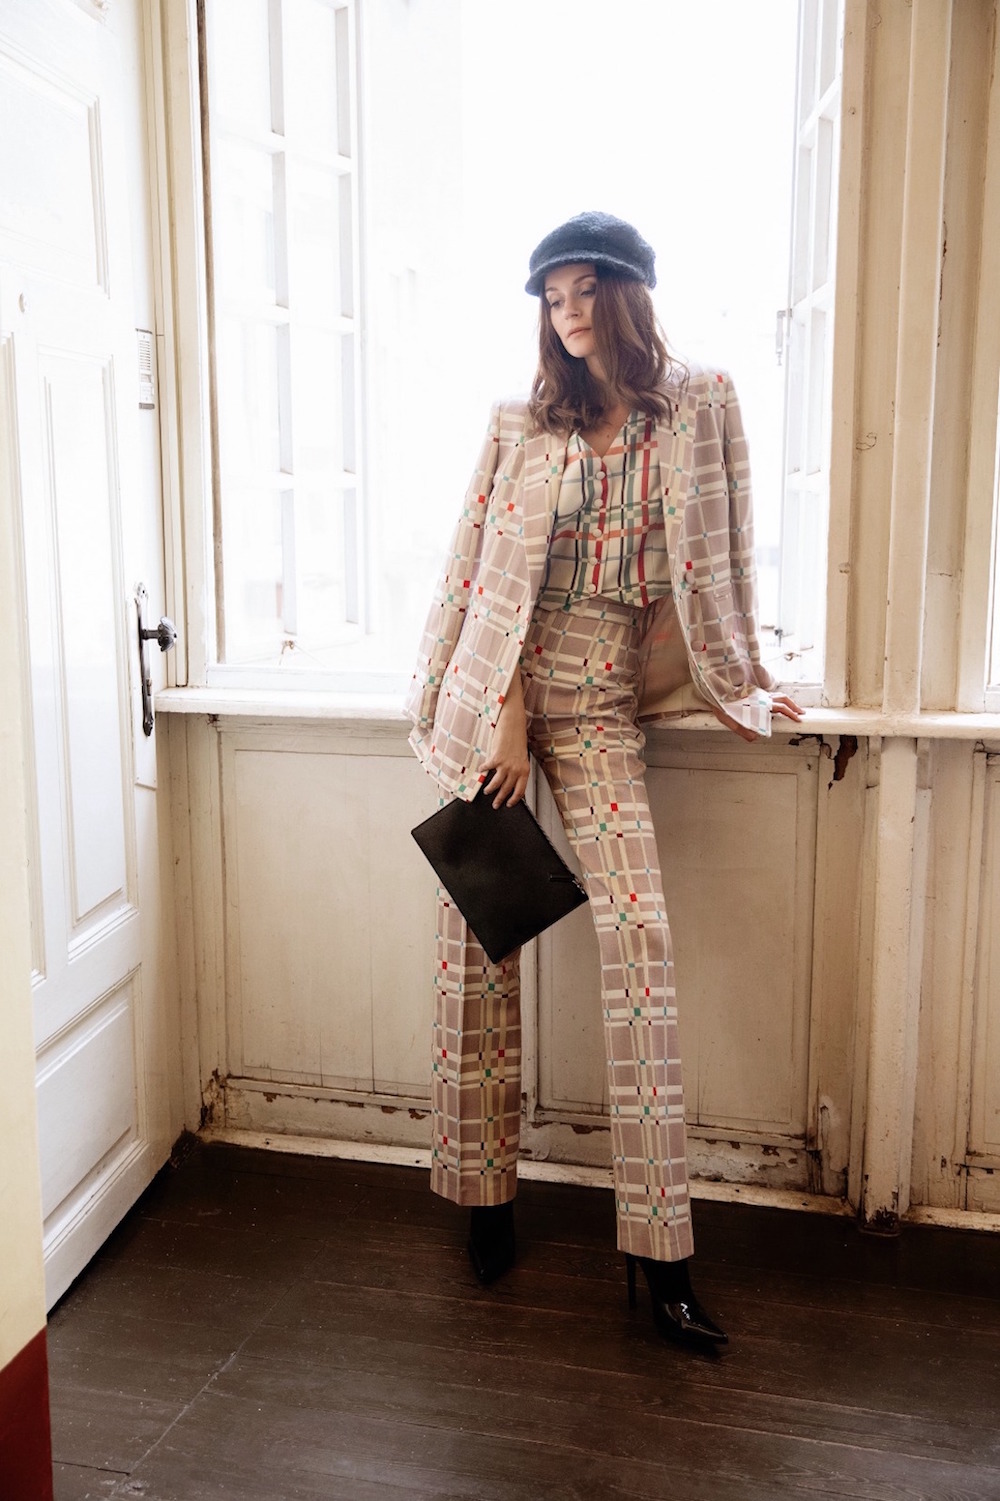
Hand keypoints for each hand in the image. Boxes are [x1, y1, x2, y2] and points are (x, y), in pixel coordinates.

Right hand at [481, 676, 529, 806]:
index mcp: (524, 769)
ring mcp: (506, 764)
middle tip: (495, 804)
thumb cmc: (517, 738)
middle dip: (500, 799)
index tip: (509, 804)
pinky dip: (482, 770)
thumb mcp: (521, 755)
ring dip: (490, 789)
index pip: (520, 790)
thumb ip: (517, 767)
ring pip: (496, 783)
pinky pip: (487, 768)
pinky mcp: (496, 758)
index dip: (514, 799)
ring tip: (487, 791)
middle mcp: (516, 769)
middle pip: (507, 789)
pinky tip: (480, 770)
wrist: (513, 724)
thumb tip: (511, 777)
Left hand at [708, 692, 804, 742]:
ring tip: (793, 709)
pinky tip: (778, 706)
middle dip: (794, 707)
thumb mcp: (729, 719)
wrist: (713, 689)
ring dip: (788, 702)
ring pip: (778, 695)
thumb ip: (742, 730)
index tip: (798, 719)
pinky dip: (779, 700)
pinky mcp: (754, 693)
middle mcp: (760, 696)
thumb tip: (755, 738)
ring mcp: (758, 693)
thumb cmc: (720, 703)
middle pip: (783, 699)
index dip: (790, 713)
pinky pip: (771, 695)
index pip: (780, 707)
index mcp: (758, 702)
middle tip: (801, 714)